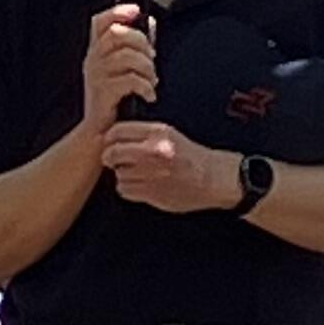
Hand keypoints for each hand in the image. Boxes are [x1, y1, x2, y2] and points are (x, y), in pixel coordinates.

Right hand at [79, 1, 157, 138]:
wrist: (99, 135)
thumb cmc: (114, 103)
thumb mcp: (122, 71)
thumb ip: (134, 47)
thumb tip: (149, 23)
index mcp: (96, 52)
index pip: (100, 22)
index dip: (117, 12)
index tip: (136, 11)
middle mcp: (93, 61)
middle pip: (118, 34)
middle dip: (142, 43)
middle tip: (152, 59)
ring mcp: (96, 76)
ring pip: (126, 56)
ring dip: (146, 67)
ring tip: (152, 80)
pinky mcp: (103, 92)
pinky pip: (129, 80)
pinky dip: (145, 86)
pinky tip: (149, 95)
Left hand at [100, 120, 236, 213]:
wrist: (213, 178)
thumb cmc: (191, 156)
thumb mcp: (169, 134)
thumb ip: (142, 134)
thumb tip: (113, 137)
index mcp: (158, 133)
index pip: (118, 131)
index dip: (110, 138)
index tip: (110, 142)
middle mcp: (153, 152)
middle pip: (112, 153)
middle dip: (110, 157)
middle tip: (113, 159)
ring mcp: (152, 174)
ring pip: (118, 174)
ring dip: (122, 174)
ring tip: (136, 173)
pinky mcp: (152, 193)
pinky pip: (125, 190)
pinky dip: (128, 188)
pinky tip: (140, 184)